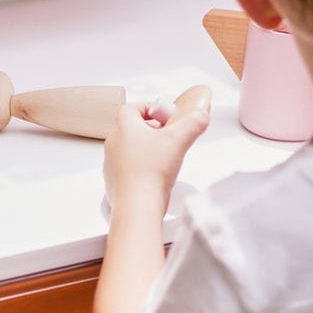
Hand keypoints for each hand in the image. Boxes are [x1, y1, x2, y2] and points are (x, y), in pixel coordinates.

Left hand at [103, 90, 210, 219]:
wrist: (137, 205)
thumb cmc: (151, 171)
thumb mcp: (179, 140)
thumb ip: (194, 123)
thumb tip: (200, 115)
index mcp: (124, 127)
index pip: (132, 107)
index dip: (149, 108)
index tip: (164, 116)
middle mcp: (114, 143)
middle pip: (131, 127)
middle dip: (151, 129)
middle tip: (168, 136)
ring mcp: (111, 162)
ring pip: (129, 147)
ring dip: (145, 148)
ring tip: (164, 156)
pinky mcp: (114, 180)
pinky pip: (127, 167)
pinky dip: (141, 167)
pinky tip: (156, 175)